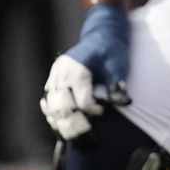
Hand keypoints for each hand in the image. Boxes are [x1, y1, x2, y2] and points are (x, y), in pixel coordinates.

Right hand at [40, 3, 132, 142]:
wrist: (100, 34)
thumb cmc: (110, 50)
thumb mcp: (117, 65)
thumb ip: (117, 85)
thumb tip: (123, 102)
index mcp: (77, 70)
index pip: (81, 102)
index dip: (94, 110)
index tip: (104, 110)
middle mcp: (62, 73)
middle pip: (61, 106)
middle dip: (74, 123)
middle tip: (87, 132)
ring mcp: (55, 75)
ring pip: (50, 104)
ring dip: (60, 121)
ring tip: (72, 134)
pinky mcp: (53, 77)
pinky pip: (47, 98)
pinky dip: (52, 111)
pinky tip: (59, 122)